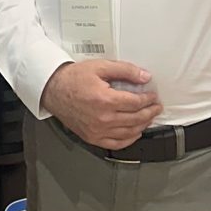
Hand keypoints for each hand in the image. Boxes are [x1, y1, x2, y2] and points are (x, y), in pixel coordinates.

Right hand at [40, 59, 161, 149]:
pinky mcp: (92, 138)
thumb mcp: (100, 67)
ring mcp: (97, 131)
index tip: (153, 96)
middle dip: (149, 113)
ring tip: (149, 118)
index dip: (148, 99)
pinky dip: (129, 140)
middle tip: (156, 107)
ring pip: (128, 133)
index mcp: (105, 100)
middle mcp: (102, 119)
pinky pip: (116, 144)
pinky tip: (135, 133)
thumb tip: (144, 76)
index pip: (135, 103)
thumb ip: (125, 70)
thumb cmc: (75, 78)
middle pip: (135, 119)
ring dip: (142, 126)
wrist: (54, 90)